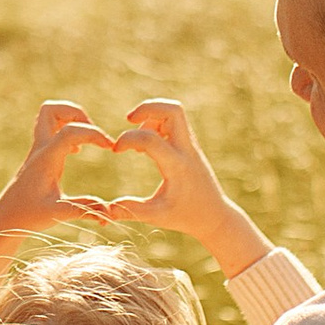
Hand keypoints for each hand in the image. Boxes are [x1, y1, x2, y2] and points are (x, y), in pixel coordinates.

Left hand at [0, 99, 124, 281]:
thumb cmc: (28, 217)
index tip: (111, 148)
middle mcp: (40, 149)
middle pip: (51, 109)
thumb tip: (110, 215)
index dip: (94, 134)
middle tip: (92, 133)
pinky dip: (66, 130)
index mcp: (46, 159)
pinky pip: (51, 129)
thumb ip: (84, 210)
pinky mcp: (39, 156)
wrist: (5, 220)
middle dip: (76, 113)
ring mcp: (38, 150)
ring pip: (49, 115)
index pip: (70, 131)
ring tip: (86, 140)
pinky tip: (76, 152)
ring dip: (71, 119)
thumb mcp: (58, 214)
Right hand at [101, 97, 271, 278]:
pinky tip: (146, 146)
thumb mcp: (158, 216)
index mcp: (177, 166)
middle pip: (173, 110)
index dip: (127, 139)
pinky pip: (176, 122)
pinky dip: (158, 123)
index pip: (151, 138)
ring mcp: (191, 146)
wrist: (216, 216)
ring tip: (138, 138)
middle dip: (147, 108)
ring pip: (175, 112)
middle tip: (129, 120)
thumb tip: (108, 209)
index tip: (116, 151)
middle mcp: (186, 150)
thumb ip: (133, 210)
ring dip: (152, 115)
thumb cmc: (186, 217)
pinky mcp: (190, 146)